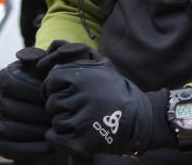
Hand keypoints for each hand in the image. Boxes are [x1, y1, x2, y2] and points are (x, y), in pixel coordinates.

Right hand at [0, 47, 53, 157]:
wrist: (25, 112)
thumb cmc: (38, 88)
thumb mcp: (40, 71)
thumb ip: (45, 61)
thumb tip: (48, 54)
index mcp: (4, 77)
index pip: (25, 87)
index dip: (45, 96)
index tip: (60, 100)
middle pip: (19, 110)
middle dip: (43, 117)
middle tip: (61, 120)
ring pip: (14, 130)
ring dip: (38, 133)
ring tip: (56, 132)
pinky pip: (11, 148)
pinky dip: (32, 149)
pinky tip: (48, 146)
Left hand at [42, 58, 166, 156]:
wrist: (140, 119)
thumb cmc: (118, 90)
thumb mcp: (104, 65)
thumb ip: (81, 55)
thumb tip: (55, 49)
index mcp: (83, 78)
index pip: (51, 81)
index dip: (51, 87)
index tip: (58, 92)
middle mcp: (81, 98)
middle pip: (52, 102)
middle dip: (60, 105)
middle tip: (75, 107)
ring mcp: (81, 121)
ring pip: (55, 121)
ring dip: (63, 122)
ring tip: (80, 119)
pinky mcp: (82, 142)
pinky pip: (55, 138)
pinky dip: (58, 138)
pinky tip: (71, 133)